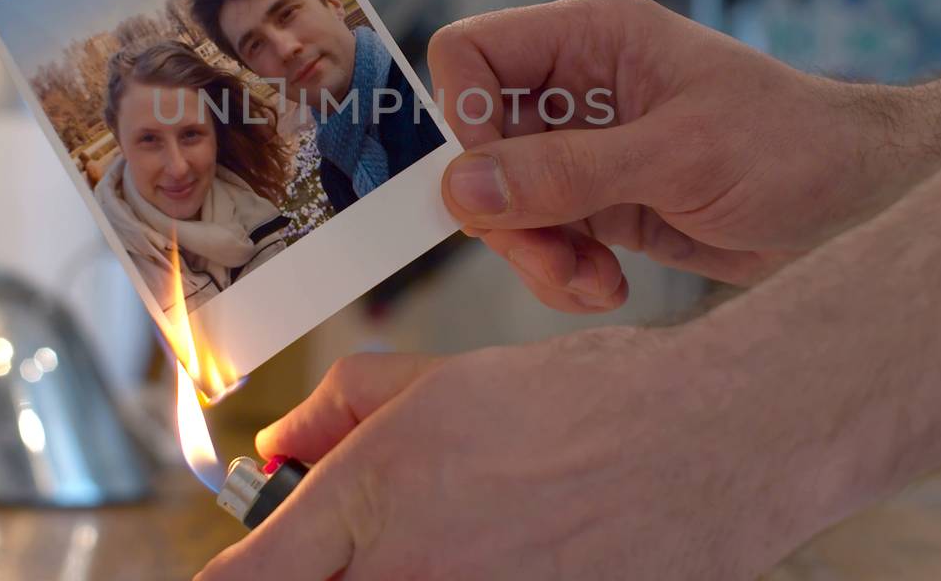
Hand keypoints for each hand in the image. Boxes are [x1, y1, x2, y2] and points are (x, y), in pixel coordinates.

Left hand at [194, 329, 810, 580]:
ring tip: (455, 536)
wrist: (706, 448)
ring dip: (394, 577)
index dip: (234, 576)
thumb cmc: (585, 406)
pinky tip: (506, 554)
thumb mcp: (437, 379)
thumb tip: (281, 443)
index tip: (247, 563)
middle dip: (325, 571)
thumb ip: (338, 409)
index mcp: (369, 507)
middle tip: (357, 540)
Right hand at [427, 0, 919, 310]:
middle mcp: (575, 87)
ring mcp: (583, 148)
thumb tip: (461, 189)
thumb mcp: (680, 157)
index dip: (463, 118)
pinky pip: (540, 240)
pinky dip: (560, 273)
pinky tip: (609, 288)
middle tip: (555, 257)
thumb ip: (566, 172)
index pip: (470, 55)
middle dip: (505, 212)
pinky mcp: (599, 203)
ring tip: (595, 283)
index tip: (493, 183)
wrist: (864, 204)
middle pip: (476, 143)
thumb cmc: (793, 147)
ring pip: (501, 202)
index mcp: (590, 38)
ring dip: (535, 253)